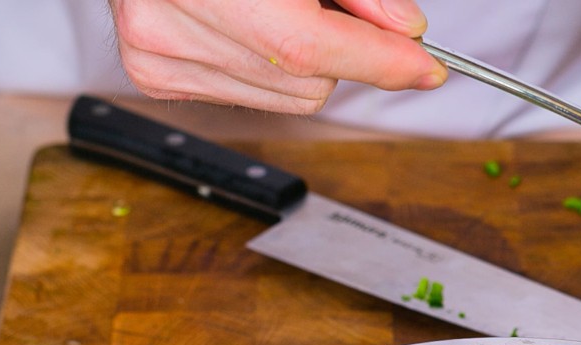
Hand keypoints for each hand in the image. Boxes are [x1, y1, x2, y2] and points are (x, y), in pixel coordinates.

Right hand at [109, 0, 445, 113]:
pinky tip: (248, 21)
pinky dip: (269, 65)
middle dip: (341, 47)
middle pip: (307, 81)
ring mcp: (155, 54)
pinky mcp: (155, 75)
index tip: (425, 66)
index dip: (378, 60)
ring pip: (288, 97)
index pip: (307, 46)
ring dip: (306, 59)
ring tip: (275, 1)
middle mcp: (163, 19)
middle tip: (327, 2)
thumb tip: (405, 30)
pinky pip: (252, 96)